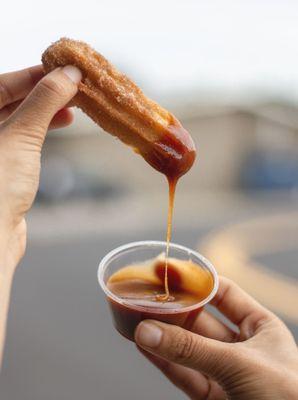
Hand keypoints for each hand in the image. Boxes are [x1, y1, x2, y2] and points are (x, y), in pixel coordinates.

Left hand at [0, 65, 81, 268]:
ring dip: (46, 110)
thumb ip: (44, 101)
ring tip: (72, 106)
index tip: (62, 69)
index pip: (1, 84)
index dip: (34, 74)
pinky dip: (43, 128)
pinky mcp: (4, 166)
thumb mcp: (21, 135)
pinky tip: (61, 123)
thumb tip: (68, 74)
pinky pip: (24, 136)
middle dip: (43, 92)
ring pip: (19, 118)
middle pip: (10, 99)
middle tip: (72, 87)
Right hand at [135, 277, 297, 398]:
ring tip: (137, 321)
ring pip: (188, 349)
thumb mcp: (240, 363)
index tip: (169, 273)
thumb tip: (148, 330)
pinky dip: (163, 361)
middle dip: (174, 310)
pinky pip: (184, 375)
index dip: (196, 281)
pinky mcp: (213, 398)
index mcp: (261, 327)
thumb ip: (193, 349)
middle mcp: (242, 346)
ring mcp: (226, 372)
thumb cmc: (288, 396)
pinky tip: (145, 346)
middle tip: (146, 299)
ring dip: (163, 336)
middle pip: (200, 320)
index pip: (224, 293)